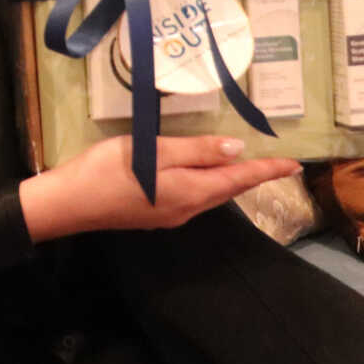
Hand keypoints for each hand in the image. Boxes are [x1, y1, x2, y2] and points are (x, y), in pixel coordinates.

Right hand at [20, 134, 300, 242]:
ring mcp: (170, 215)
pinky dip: (210, 183)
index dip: (268, 170)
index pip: (240, 179)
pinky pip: (195, 197)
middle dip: (254, 176)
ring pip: (212, 194)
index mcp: (191, 191)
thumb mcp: (153, 151)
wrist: (69, 204)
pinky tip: (206, 173)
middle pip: (228, 189)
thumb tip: (237, 149)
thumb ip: (196, 150)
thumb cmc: (108, 171)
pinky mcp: (155, 214)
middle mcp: (187, 209)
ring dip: (232, 180)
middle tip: (278, 163)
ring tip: (249, 164)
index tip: (294, 165)